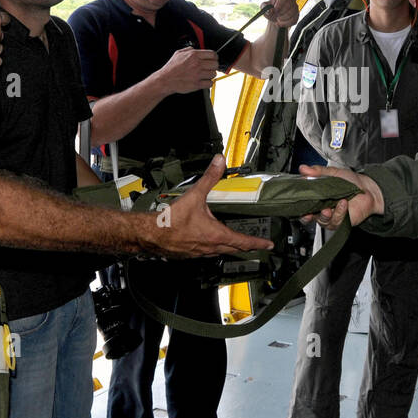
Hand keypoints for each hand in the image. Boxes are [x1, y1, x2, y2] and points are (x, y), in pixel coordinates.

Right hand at [151, 155, 273, 256]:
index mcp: (216, 235)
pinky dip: (212, 248)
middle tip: (255, 245)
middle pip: (234, 249)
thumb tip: (219, 163)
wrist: (150, 235)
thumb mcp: (195, 195)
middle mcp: (210, 247)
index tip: (267, 245)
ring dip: (229, 247)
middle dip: (246, 246)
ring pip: (220, 252)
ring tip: (234, 242)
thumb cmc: (171, 221)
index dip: (257, 243)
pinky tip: (208, 241)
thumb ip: (209, 178)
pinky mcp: (189, 254)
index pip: (243, 242)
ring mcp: (199, 252)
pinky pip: (206, 253)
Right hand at [157, 47, 218, 93]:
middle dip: (213, 66)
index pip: (213, 54)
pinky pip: (210, 83)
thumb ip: (189, 50)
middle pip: (215, 64)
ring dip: (210, 75)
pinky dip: (208, 83)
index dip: (214, 57)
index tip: (213, 59)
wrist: (165, 80)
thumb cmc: (171, 68)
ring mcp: (197, 75)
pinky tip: (203, 81)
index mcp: (193, 55)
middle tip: (209, 68)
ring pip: (214, 74)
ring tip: (205, 75)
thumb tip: (196, 49)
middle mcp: (197, 64)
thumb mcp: (178, 53)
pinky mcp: (197, 84)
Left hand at [263, 0, 298, 28]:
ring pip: (293, 12)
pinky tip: (281, 23)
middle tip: (276, 16)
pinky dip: (286, 23)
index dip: (279, 4)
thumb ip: (264, 6)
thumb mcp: (263, 6)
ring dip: (283, 18)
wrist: (275, 17)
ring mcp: (295, 6)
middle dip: (281, 12)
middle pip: (289, 4)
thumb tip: (270, 10)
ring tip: (278, 19)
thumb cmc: (270, 10)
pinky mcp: (297, 14)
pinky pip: (294, 19)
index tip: (274, 11)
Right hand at [298, 164, 383, 227]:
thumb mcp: (332, 173)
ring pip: (322, 221)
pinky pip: (336, 221)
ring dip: (324, 215)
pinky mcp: (341, 222)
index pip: (302, 205)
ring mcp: (331, 217)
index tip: (297, 203)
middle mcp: (321, 209)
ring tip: (328, 207)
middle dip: (307, 216)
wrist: (368, 188)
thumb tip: (303, 168)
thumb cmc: (350, 181)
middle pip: (308, 217)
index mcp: (316, 198)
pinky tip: (343, 203)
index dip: (298, 206)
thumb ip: (317, 172)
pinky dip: (339, 212)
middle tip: (309, 211)